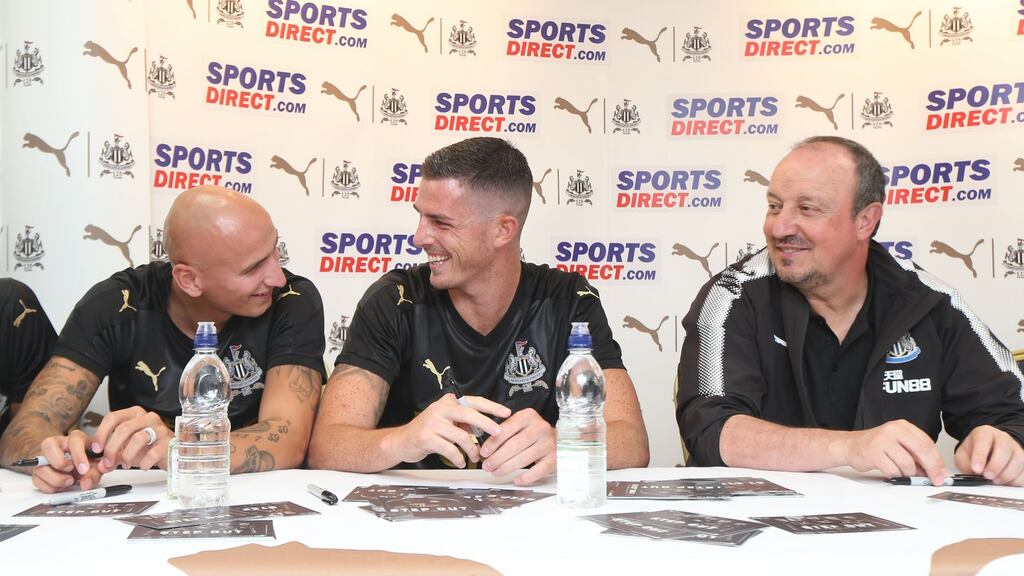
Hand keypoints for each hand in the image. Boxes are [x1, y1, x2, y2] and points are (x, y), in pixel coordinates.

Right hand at [32, 430, 101, 492]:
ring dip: (56, 479)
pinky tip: (62, 486)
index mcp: (75, 438)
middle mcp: (57, 444)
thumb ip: (94, 473)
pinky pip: (37, 480)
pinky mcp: (38, 471)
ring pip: (40, 466)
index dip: (78, 456)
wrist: (78, 467)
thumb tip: (86, 484)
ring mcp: (44, 457)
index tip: (83, 469)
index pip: (74, 440)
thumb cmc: (88, 462)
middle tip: (71, 473)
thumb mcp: (96, 465)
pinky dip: (50, 487)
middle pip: (48, 446)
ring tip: (69, 482)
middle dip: (59, 462)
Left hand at [91, 407, 172, 473]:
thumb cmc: (149, 447)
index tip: (96, 448)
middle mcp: (148, 418)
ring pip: (138, 439)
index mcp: (135, 414)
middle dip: (112, 448)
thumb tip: (101, 465)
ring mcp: (160, 429)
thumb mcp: (127, 447)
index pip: (113, 417)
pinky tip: (143, 465)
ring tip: (126, 464)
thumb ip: (112, 455)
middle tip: (108, 462)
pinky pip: (152, 453)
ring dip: (127, 455)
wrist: (172, 453)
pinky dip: (144, 462)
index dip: (101, 433)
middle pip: (123, 429)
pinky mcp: (169, 442)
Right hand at [386, 394, 507, 468]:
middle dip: (487, 424)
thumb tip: (487, 426)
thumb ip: (464, 422)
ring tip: (475, 457)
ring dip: (472, 449)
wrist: (401, 442)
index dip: (492, 407)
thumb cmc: (427, 432)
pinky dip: (459, 458)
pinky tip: (461, 463)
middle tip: (499, 433)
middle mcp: (440, 409)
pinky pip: (451, 449)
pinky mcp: (427, 438)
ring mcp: (433, 423)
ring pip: (461, 436)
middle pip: (469, 414)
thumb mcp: (446, 422)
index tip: (507, 413)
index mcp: (447, 403)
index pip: (473, 401)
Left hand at [479, 408, 554, 485]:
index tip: (484, 452)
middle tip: (487, 466)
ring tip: (496, 472)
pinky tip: (516, 479)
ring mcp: (548, 443)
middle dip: (498, 458)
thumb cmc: (533, 432)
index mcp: (528, 416)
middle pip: (514, 445)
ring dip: (507, 468)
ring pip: (524, 458)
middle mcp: (540, 428)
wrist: (559, 438)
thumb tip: (484, 449)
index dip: (494, 442)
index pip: (507, 428)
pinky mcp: (554, 458)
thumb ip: (504, 432)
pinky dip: (526, 477)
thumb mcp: (519, 425)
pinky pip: (538, 470)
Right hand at [840, 419, 946, 484]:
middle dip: (931, 469)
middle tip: (935, 479)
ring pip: (907, 464)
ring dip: (908, 474)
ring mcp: (882, 440)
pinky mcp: (874, 453)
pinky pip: (893, 470)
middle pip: (921, 451)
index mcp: (903, 426)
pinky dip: (895, 475)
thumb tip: (935, 470)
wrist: (851, 445)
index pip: (927, 443)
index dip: (937, 461)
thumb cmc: (877, 446)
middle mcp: (893, 430)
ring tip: (901, 472)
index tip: (942, 473)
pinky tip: (890, 471)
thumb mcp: (899, 443)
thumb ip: (916, 453)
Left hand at [955, 425, 1023, 485]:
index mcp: (985, 433)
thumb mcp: (963, 455)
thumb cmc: (974, 452)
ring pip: (1018, 460)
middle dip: (995, 465)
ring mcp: (1016, 449)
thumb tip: (975, 474)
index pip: (983, 439)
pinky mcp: (1023, 462)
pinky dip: (1015, 480)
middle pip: (1004, 448)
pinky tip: (1005, 482)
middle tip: (987, 476)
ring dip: (1006, 475)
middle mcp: (1003, 438)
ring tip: (995, 480)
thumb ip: (965, 463)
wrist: (987, 452)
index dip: (980, 455)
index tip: (976, 469)